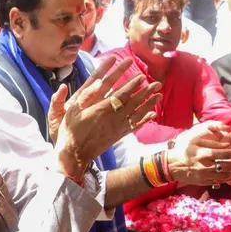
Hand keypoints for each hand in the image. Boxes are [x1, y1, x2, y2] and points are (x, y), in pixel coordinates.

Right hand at [53, 57, 162, 177]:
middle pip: (133, 103)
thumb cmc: (70, 130)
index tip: (142, 76)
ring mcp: (117, 128)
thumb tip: (97, 82)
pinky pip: (134, 126)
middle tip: (157, 83)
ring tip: (159, 95)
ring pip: (136, 114)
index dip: (132, 85)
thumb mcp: (72, 110)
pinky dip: (144, 120)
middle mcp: (112, 118)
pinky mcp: (118, 136)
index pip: (120, 95)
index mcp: (100, 110)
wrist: (74, 155)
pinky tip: (153, 114)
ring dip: (149, 104)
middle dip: (146, 92)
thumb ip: (85, 95)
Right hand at [168, 122, 230, 185]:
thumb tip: (226, 139)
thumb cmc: (183, 148)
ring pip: (224, 175)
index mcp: (203, 153)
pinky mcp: (203, 181)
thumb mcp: (194, 139)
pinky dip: (229, 179)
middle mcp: (205, 165)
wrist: (170, 164)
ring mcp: (204, 175)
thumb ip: (211, 139)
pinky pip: (219, 181)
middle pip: (227, 166)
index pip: (223, 153)